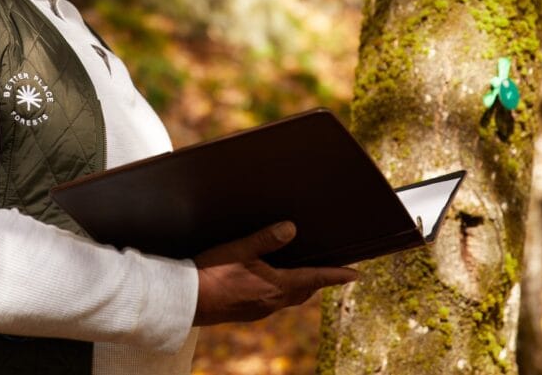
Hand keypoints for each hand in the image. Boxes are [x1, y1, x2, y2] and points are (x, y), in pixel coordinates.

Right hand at [192, 221, 357, 325]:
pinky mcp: (245, 312)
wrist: (186, 300)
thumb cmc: (212, 273)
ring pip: (287, 298)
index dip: (336, 276)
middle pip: (304, 292)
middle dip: (317, 281)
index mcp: (276, 286)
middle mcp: (272, 302)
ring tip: (299, 274)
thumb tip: (292, 228)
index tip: (355, 275)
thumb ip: (266, 239)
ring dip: (297, 287)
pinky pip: (271, 302)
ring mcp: (259, 310)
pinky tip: (266, 283)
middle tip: (327, 271)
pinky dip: (278, 291)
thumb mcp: (240, 249)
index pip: (315, 279)